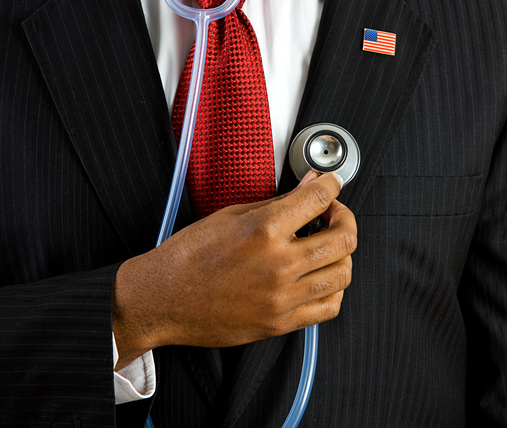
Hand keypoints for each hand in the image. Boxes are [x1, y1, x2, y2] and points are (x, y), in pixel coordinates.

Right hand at [112, 171, 355, 368]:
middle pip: (344, 239)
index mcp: (263, 230)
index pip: (319, 199)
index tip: (330, 184)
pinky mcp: (280, 322)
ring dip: (343, 254)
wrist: (161, 300)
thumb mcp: (231, 215)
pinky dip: (334, 288)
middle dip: (345, 218)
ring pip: (343, 273)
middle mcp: (278, 264)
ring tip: (328, 245)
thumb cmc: (188, 257)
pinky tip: (321, 276)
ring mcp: (282, 297)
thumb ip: (278, 202)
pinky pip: (329, 307)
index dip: (331, 185)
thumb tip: (309, 185)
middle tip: (333, 213)